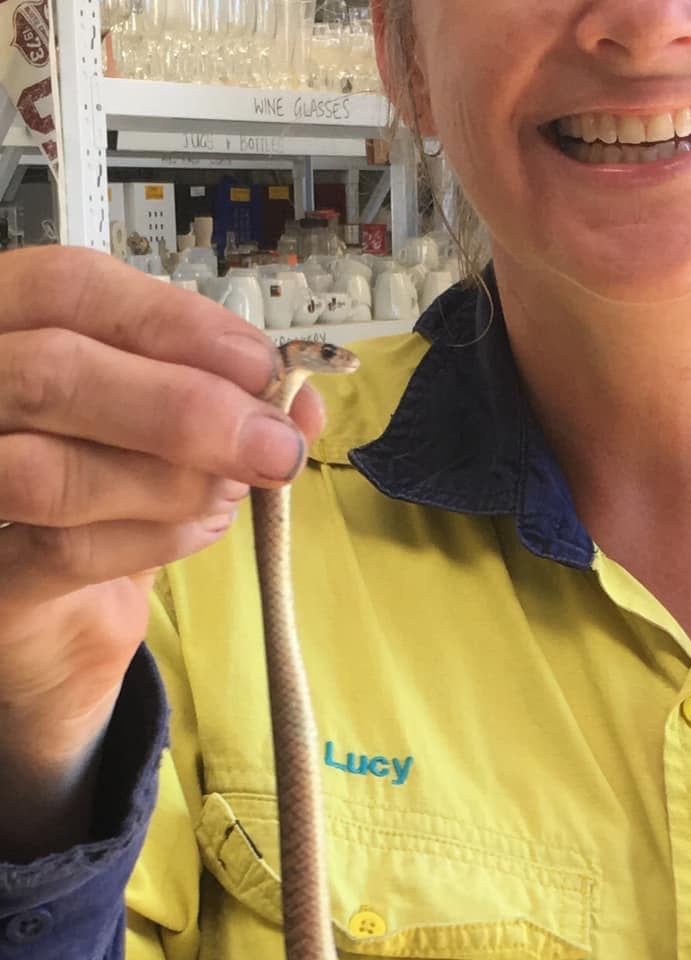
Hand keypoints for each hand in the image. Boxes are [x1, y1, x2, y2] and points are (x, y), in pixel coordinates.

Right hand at [0, 247, 324, 857]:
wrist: (55, 621)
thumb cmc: (106, 499)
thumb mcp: (165, 433)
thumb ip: (223, 401)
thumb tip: (302, 402)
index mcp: (6, 329)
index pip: (69, 288)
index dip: (172, 320)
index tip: (260, 363)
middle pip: (55, 370)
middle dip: (186, 409)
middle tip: (275, 446)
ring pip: (55, 470)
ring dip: (173, 482)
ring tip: (232, 492)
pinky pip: (65, 550)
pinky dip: (154, 539)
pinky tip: (198, 529)